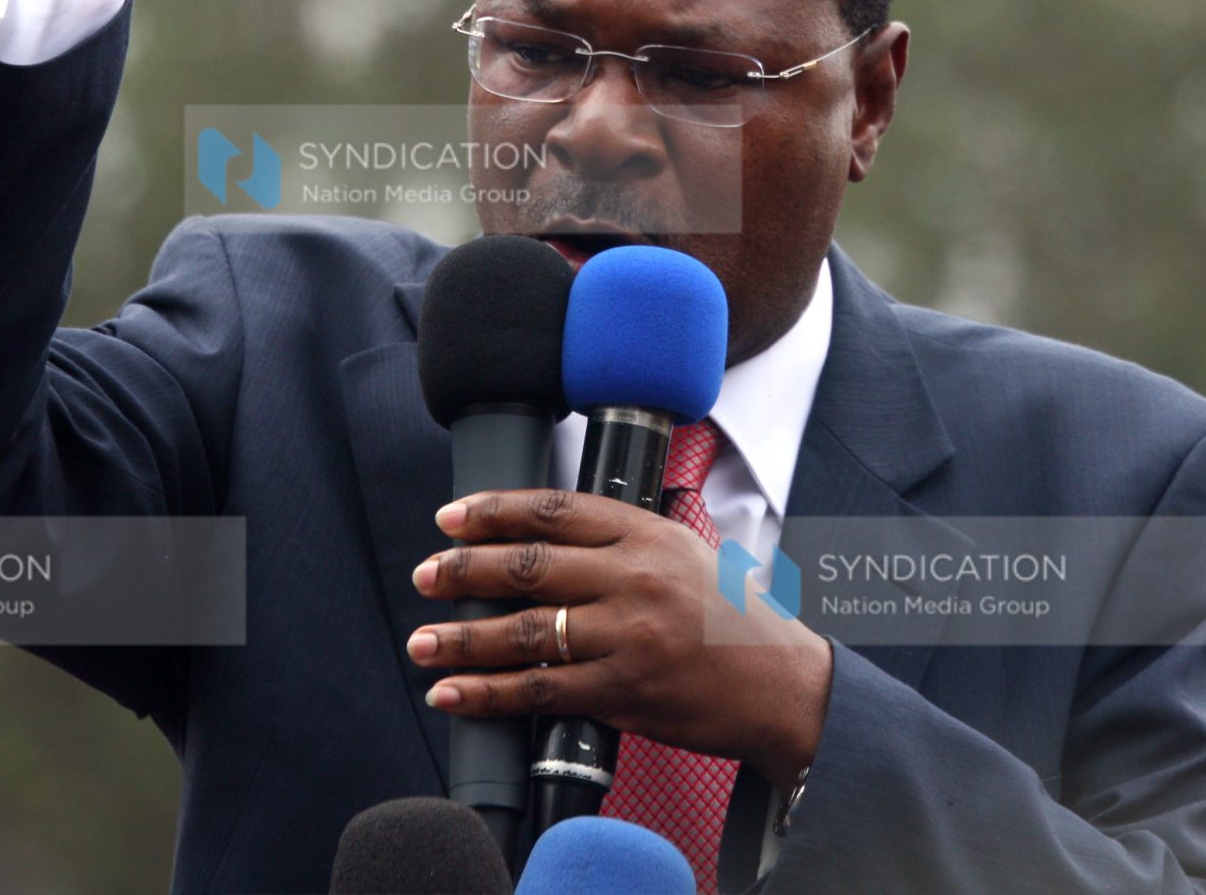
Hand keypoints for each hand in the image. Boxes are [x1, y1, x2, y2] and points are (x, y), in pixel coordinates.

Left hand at [408, 489, 831, 790]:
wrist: (783, 685)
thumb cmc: (735, 619)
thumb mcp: (686, 554)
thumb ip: (625, 544)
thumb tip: (547, 540)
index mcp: (649, 535)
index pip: (557, 511)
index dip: (496, 511)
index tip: (452, 517)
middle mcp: (636, 578)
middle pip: (531, 566)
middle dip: (465, 570)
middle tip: (425, 574)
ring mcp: (629, 636)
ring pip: (525, 633)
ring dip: (462, 638)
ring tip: (422, 642)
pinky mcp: (624, 692)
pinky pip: (540, 691)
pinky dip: (489, 694)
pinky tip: (453, 693)